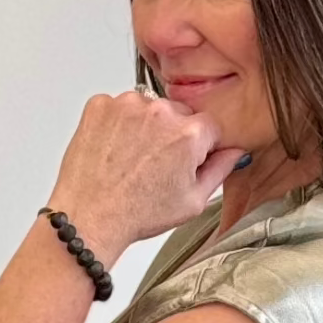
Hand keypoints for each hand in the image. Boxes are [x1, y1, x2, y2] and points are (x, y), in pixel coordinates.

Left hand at [47, 93, 244, 261]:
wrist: (88, 218)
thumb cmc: (137, 213)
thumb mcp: (193, 202)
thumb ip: (220, 169)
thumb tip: (234, 150)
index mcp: (189, 133)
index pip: (209, 125)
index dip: (200, 146)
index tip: (185, 160)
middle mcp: (160, 111)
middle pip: (179, 112)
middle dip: (173, 132)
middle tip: (155, 163)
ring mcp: (127, 104)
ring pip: (148, 107)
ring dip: (144, 125)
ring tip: (132, 158)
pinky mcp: (100, 105)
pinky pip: (118, 107)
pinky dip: (117, 123)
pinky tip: (114, 149)